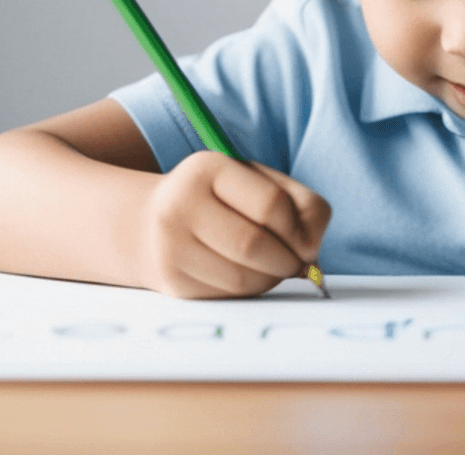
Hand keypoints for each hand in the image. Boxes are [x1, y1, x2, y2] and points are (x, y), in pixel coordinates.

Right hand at [138, 151, 331, 298]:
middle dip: (288, 262)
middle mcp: (181, 205)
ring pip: (242, 278)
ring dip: (272, 279)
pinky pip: (227, 295)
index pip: (270, 204)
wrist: (152, 221)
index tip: (308, 242)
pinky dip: (251, 290)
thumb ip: (301, 206)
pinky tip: (250, 275)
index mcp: (209, 169)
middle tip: (298, 264)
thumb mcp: (260, 181)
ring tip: (275, 268)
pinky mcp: (172, 281)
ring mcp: (170, 246)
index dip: (299, 230)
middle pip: (253, 245)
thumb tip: (312, 254)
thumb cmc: (224, 198)